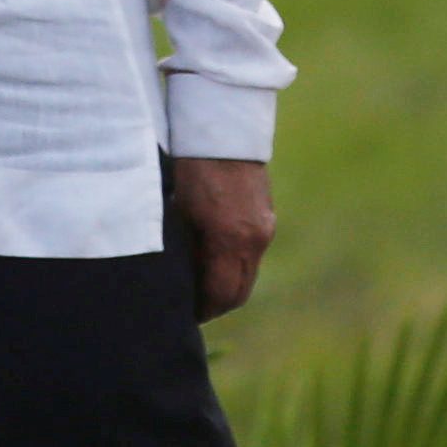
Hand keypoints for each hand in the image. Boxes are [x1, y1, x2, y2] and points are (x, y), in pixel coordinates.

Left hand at [169, 156, 273, 320]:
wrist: (221, 131)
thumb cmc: (190, 168)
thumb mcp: (179, 212)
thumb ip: (186, 250)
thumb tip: (183, 281)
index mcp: (230, 239)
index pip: (220, 294)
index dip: (202, 310)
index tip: (185, 316)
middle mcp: (255, 239)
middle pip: (239, 292)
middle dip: (216, 304)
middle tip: (192, 308)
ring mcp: (265, 228)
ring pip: (248, 274)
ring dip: (227, 285)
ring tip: (200, 285)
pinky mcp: (267, 217)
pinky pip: (252, 254)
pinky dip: (235, 264)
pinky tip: (213, 258)